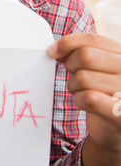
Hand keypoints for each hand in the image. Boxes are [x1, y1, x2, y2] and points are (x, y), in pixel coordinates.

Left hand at [48, 33, 120, 150]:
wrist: (117, 126)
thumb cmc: (103, 91)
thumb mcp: (97, 66)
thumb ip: (80, 51)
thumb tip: (55, 50)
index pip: (93, 39)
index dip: (68, 42)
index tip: (52, 51)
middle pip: (86, 56)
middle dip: (71, 66)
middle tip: (74, 76)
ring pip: (83, 78)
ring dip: (74, 86)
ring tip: (82, 91)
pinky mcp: (119, 112)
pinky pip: (88, 98)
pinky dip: (79, 100)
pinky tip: (85, 103)